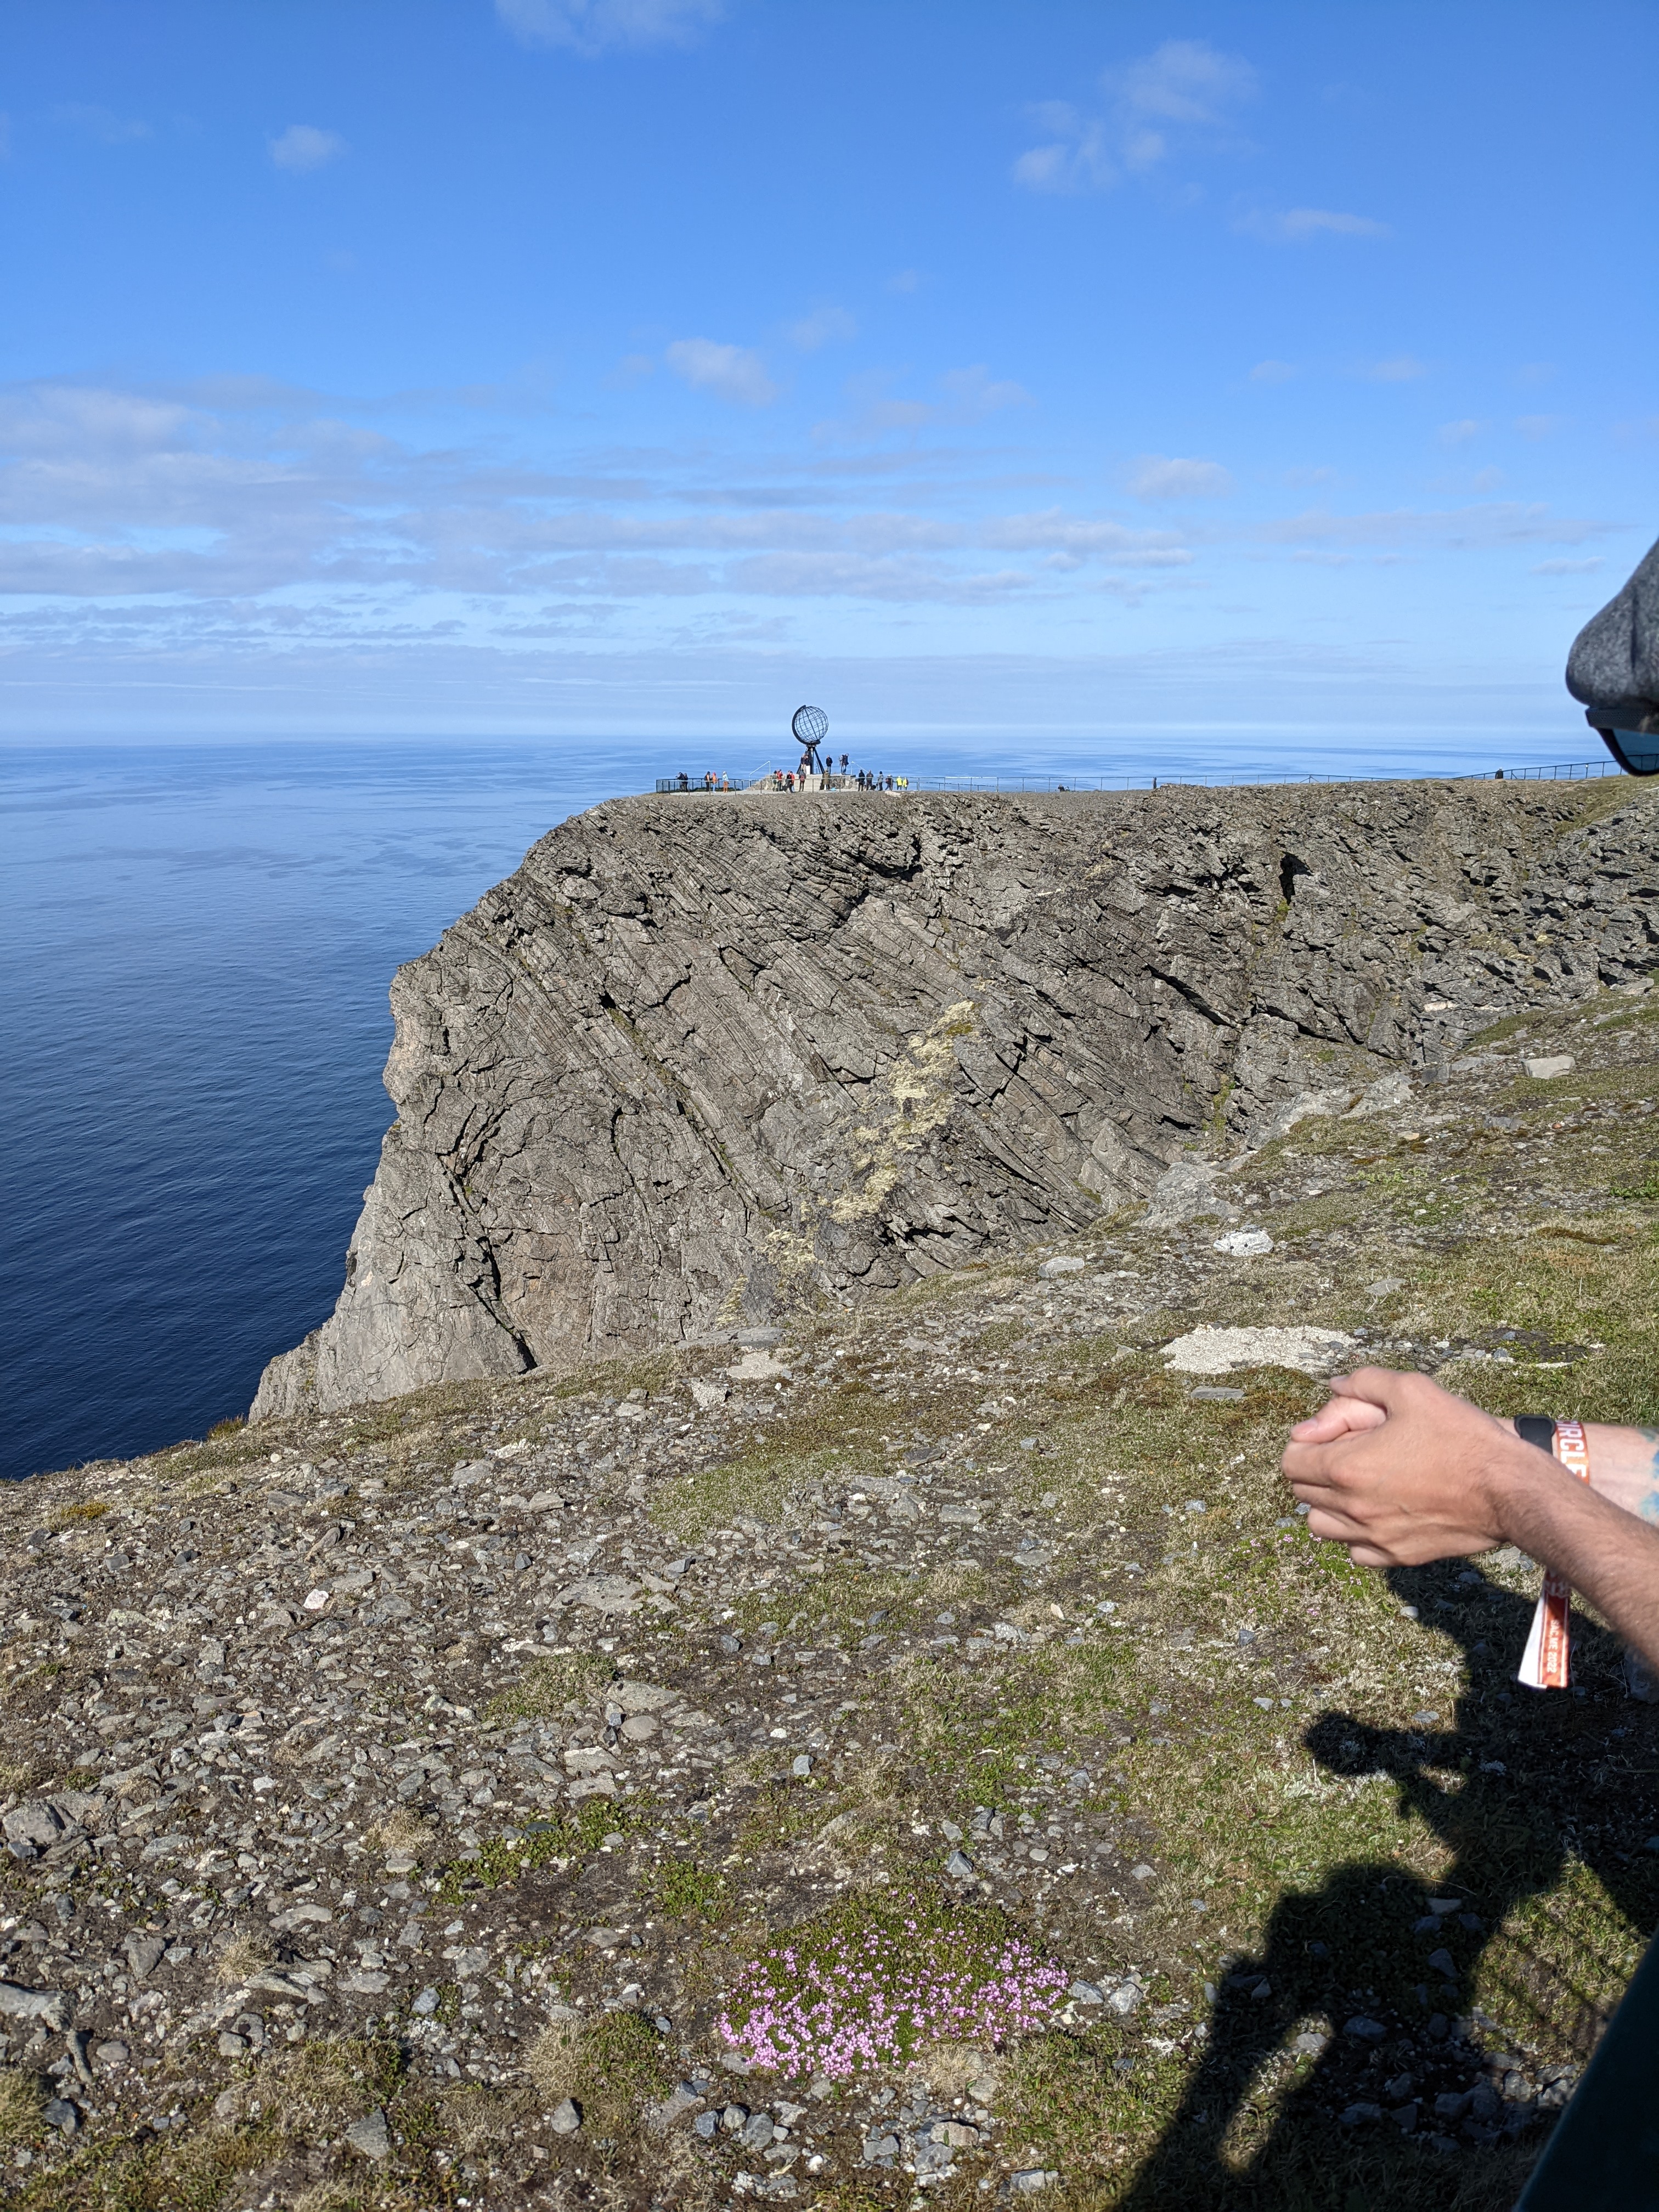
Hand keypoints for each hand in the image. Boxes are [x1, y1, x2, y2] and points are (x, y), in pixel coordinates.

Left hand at [1281, 1366, 1540, 1565]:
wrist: (1509, 1489)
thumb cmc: (1462, 1436)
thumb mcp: (1411, 1389)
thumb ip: (1362, 1383)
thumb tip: (1331, 1386)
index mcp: (1347, 1467)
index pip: (1291, 1462)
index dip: (1307, 1442)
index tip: (1332, 1434)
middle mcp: (1352, 1508)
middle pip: (1302, 1493)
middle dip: (1317, 1469)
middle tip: (1351, 1452)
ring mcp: (1375, 1537)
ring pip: (1321, 1526)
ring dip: (1329, 1504)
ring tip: (1360, 1484)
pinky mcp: (1399, 1557)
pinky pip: (1355, 1551)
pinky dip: (1356, 1534)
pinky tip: (1379, 1512)